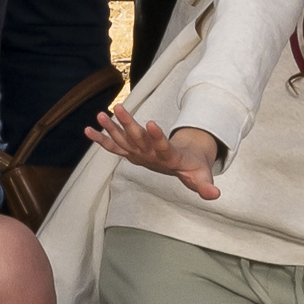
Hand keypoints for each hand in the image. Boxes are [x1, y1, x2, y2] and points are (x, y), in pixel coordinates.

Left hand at [98, 102, 225, 200]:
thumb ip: (205, 187)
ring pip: (124, 140)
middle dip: (128, 124)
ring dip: (111, 127)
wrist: (181, 170)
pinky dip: (101, 139)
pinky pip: (114, 146)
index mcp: (168, 159)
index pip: (162, 148)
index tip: (150, 122)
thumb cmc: (194, 170)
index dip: (157, 137)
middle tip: (119, 108)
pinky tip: (88, 130)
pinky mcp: (132, 152)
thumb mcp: (203, 177)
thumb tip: (215, 196)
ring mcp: (139, 155)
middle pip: (138, 140)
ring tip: (101, 114)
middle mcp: (149, 157)